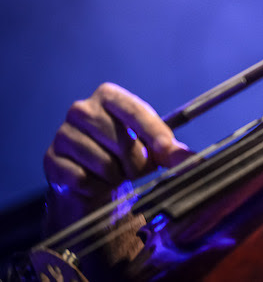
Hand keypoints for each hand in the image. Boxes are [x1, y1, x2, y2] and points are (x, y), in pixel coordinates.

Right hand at [43, 83, 191, 231]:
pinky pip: (83, 180)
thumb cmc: (125, 154)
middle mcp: (82, 110)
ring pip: (104, 164)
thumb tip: (189, 159)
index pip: (135, 111)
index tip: (168, 151)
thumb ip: (169, 150)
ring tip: (116, 173)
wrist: (91, 178)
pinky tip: (95, 182)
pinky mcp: (51, 160)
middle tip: (138, 169)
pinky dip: (96, 187)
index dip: (154, 133)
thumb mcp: (151, 147)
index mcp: (109, 96)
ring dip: (117, 176)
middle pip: (121, 140)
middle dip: (137, 162)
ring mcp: (63, 134)